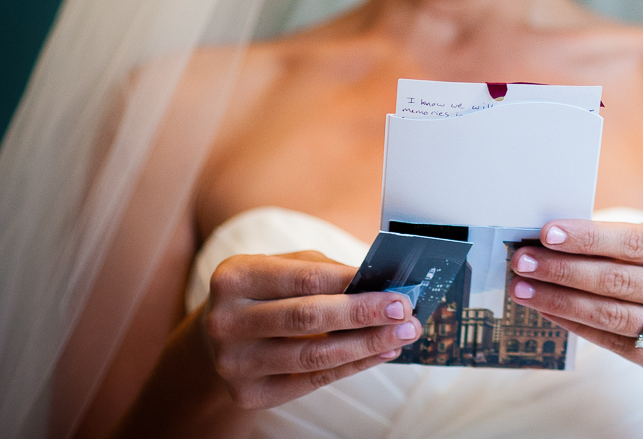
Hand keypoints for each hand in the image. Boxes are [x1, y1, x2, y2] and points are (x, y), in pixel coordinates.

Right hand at [199, 250, 418, 408]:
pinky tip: (380, 353)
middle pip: (308, 317)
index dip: (354, 283)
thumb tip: (382, 285)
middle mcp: (227, 321)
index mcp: (235, 278)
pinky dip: (352, 366)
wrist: (218, 338)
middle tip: (405, 311)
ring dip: (366, 345)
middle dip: (364, 315)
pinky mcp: (248, 394)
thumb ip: (327, 271)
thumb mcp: (283, 268)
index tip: (394, 287)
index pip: (305, 279)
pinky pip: (311, 380)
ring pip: (313, 355)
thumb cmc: (264, 292)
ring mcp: (234, 362)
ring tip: (402, 335)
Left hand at [508, 220, 642, 387]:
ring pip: (612, 316)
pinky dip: (578, 326)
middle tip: (523, 261)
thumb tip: (563, 238)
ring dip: (560, 301)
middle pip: (618, 281)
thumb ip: (632, 242)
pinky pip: (616, 344)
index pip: (635, 244)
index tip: (548, 233)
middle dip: (563, 269)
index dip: (588, 239)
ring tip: (524, 289)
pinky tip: (551, 312)